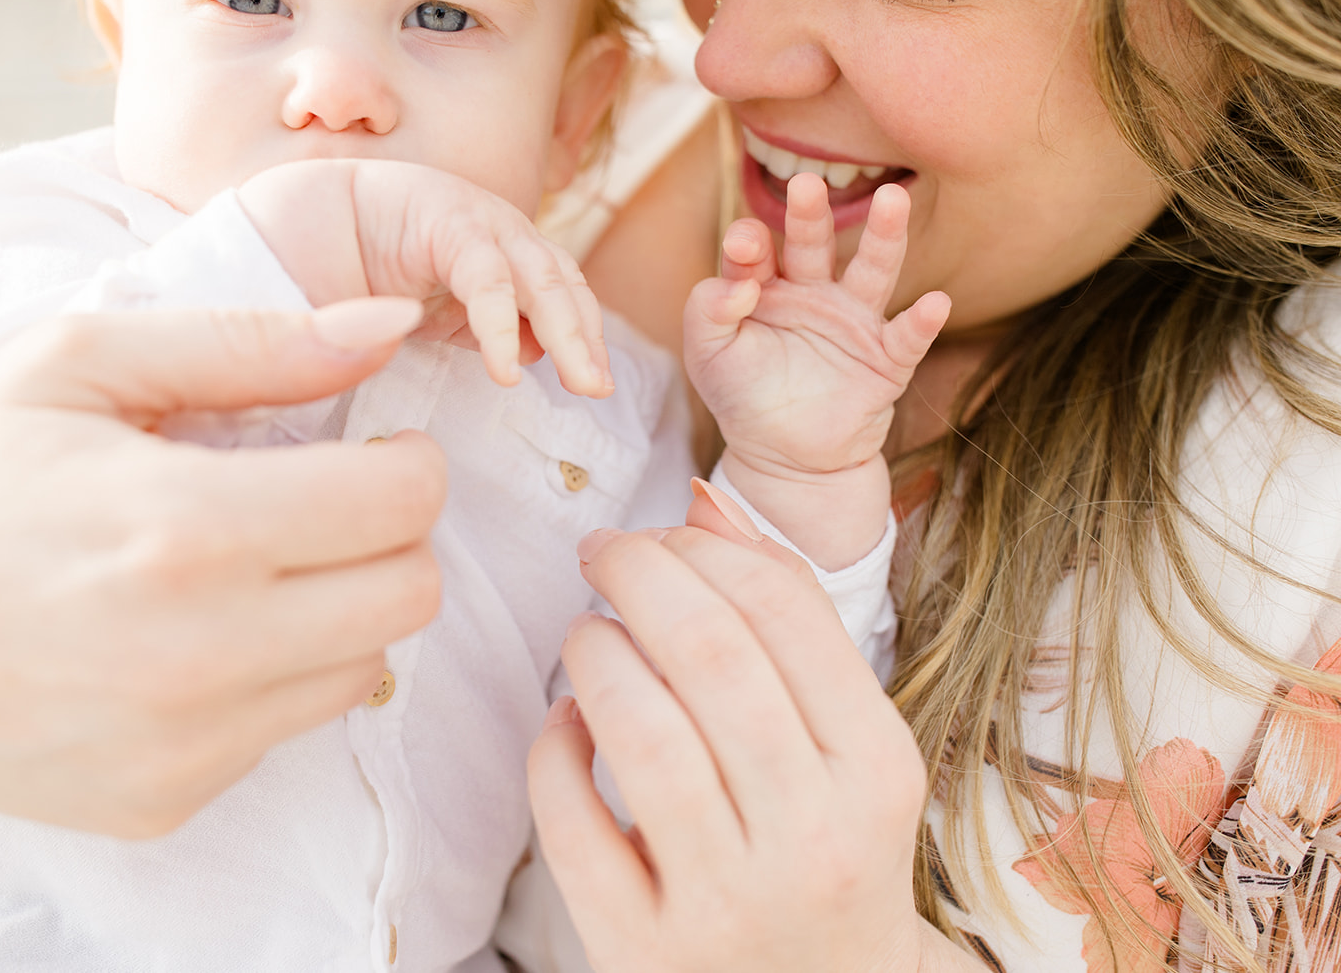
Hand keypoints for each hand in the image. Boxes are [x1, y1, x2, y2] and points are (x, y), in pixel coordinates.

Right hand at [0, 299, 445, 837]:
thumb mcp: (85, 364)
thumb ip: (252, 342)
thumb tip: (386, 326)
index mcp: (186, 528)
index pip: (404, 502)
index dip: (409, 461)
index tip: (375, 448)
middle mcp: (198, 653)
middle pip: (411, 593)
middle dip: (391, 536)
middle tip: (327, 506)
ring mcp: (185, 743)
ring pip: (366, 666)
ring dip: (338, 608)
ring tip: (252, 568)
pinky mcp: (167, 800)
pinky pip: (288, 728)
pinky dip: (274, 675)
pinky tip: (197, 636)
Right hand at [240, 159, 611, 396]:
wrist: (305, 217)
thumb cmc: (367, 267)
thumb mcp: (435, 311)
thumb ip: (479, 328)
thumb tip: (534, 353)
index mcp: (503, 249)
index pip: (561, 292)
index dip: (583, 335)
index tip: (594, 386)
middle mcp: (500, 229)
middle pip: (562, 284)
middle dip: (586, 338)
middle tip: (598, 391)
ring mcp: (478, 218)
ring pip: (541, 277)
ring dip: (567, 332)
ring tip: (579, 383)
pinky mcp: (447, 218)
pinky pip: (486, 277)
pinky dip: (501, 324)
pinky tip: (508, 370)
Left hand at [527, 489, 978, 972]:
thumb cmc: (830, 853)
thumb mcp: (848, 748)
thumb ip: (789, 627)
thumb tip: (708, 499)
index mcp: (875, 769)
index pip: (784, 609)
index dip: (704, 547)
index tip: (661, 534)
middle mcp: (811, 834)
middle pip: (708, 650)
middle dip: (637, 573)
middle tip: (602, 553)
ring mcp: (726, 899)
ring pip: (639, 730)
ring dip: (594, 653)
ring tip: (586, 636)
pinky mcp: (642, 946)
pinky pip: (572, 823)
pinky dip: (552, 751)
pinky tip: (565, 722)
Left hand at [684, 178, 948, 563]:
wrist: (784, 458)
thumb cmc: (742, 396)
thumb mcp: (707, 355)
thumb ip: (706, 311)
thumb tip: (738, 281)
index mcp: (766, 286)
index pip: (756, 251)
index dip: (748, 245)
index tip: (743, 247)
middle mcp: (813, 292)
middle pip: (814, 244)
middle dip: (810, 216)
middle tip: (807, 183)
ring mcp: (853, 322)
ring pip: (872, 271)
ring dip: (884, 237)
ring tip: (894, 199)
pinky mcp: (885, 360)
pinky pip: (907, 337)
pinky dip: (922, 322)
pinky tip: (935, 302)